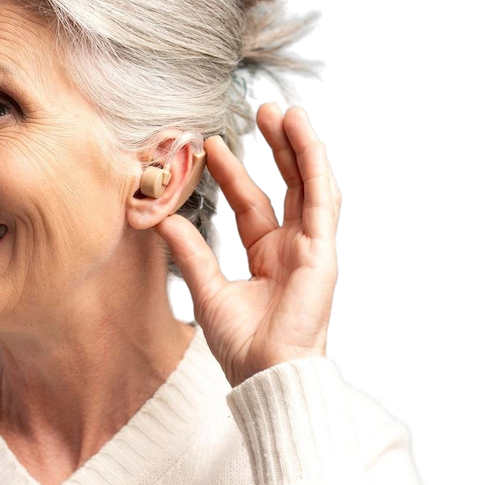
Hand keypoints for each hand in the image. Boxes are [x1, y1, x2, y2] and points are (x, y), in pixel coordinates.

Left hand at [152, 102, 343, 388]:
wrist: (264, 374)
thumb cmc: (241, 345)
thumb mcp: (206, 286)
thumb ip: (189, 249)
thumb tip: (160, 217)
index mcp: (266, 257)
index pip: (250, 203)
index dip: (234, 172)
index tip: (211, 144)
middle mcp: (290, 247)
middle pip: (284, 186)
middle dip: (271, 149)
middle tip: (257, 112)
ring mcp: (310, 247)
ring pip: (306, 185)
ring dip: (296, 146)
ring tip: (281, 110)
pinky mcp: (324, 251)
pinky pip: (321, 200)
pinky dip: (316, 166)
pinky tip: (306, 135)